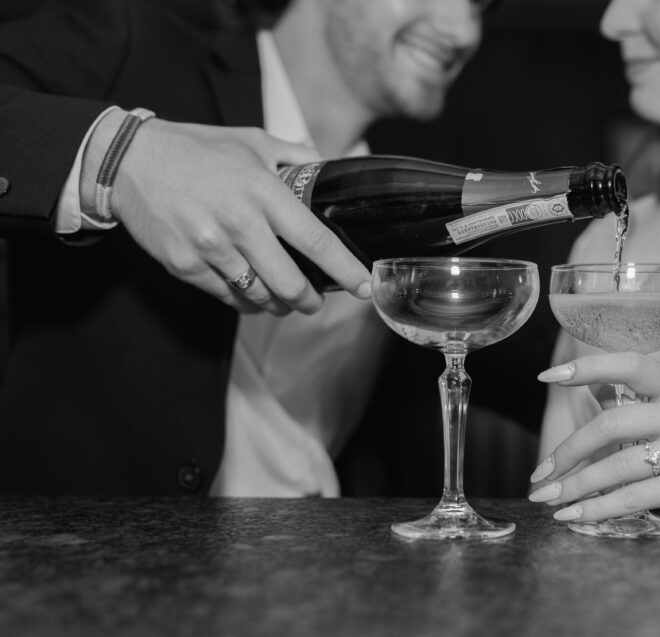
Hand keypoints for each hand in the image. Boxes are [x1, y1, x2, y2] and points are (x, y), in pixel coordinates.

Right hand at [96, 116, 369, 313]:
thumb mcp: (251, 140)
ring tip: (285, 299)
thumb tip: (328, 164)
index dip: (345, 270)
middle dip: (310, 301)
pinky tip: (252, 294)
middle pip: (290, 283)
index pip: (316, 241)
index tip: (364, 286)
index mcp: (262, 192)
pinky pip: (228, 297)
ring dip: (278, 304)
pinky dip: (246, 301)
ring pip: (259, 297)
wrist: (127, 161)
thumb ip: (294, 155)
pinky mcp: (185, 266)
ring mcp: (210, 248)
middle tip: (317, 302)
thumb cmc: (195, 149)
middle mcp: (239, 224)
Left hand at [531, 352, 659, 527]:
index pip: (629, 364)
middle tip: (542, 471)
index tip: (547, 376)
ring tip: (547, 498)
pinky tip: (575, 516)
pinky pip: (634, 499)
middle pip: (611, 425)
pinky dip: (598, 509)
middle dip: (568, 451)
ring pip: (618, 468)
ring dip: (575, 486)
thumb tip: (586, 399)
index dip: (586, 367)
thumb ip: (644, 405)